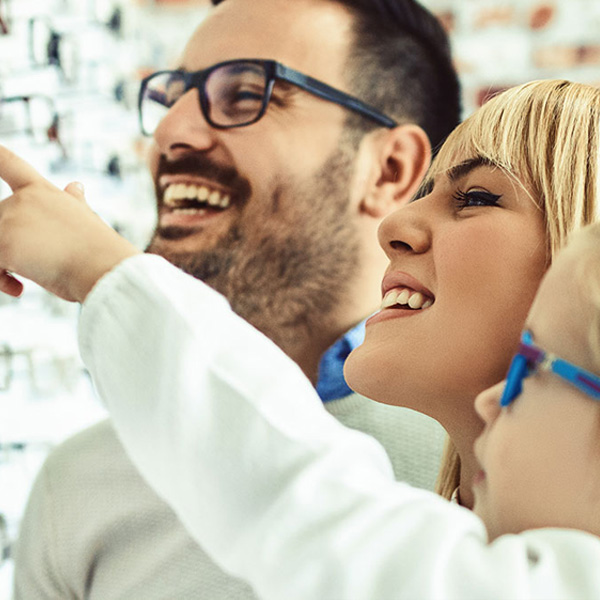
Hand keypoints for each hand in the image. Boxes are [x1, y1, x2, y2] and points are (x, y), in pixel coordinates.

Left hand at [0, 145, 140, 301]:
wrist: (105, 267)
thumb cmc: (100, 251)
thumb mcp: (86, 219)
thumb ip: (72, 203)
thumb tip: (75, 185)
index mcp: (44, 192)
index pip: (9, 162)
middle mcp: (25, 200)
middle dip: (5, 248)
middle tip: (19, 274)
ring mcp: (12, 218)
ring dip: (1, 266)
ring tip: (21, 283)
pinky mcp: (4, 242)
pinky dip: (0, 280)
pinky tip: (19, 288)